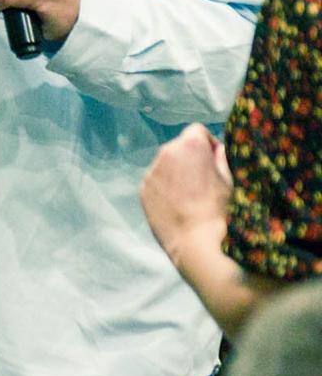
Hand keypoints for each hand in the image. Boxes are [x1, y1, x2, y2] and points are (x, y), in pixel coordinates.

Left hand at [140, 124, 230, 268]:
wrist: (200, 244)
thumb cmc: (223, 210)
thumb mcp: (233, 178)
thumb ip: (223, 155)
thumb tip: (217, 148)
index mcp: (189, 145)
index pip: (198, 131)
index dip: (209, 146)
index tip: (216, 164)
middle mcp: (165, 152)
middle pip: (180, 147)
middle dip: (191, 159)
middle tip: (205, 184)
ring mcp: (151, 172)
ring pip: (166, 165)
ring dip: (177, 174)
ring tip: (191, 199)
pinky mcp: (142, 190)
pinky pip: (156, 182)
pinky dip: (165, 189)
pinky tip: (178, 207)